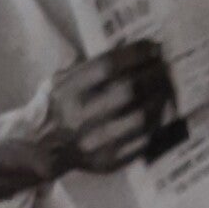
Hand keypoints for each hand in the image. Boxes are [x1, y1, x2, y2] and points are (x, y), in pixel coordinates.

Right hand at [41, 41, 173, 175]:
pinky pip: (143, 140)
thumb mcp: (60, 79)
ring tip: (166, 88)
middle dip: (154, 74)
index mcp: (68, 92)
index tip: (154, 48)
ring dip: (160, 98)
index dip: (137, 54)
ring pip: (141, 117)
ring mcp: (96, 143)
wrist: (42, 149)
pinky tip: (159, 111)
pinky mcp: (109, 161)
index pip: (109, 66)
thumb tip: (127, 46)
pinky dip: (156, 123)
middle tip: (164, 67)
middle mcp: (81, 118)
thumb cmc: (56, 107)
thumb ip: (88, 63)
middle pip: (129, 90)